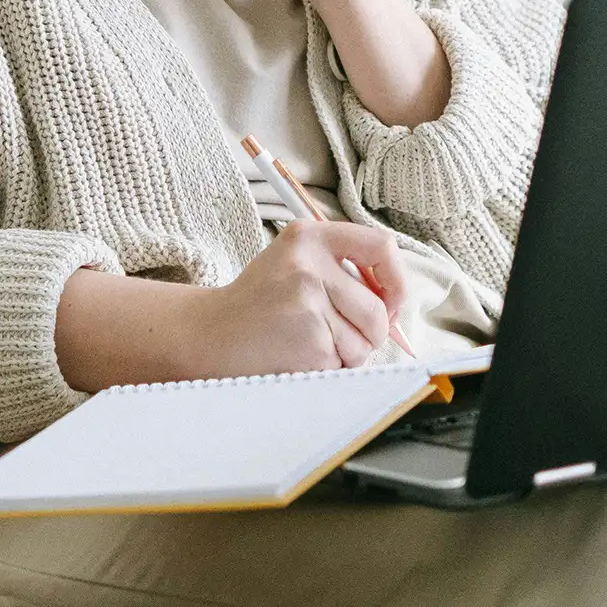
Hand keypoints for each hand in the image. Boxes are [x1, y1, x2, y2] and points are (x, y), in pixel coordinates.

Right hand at [183, 220, 411, 374]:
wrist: (210, 335)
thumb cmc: (258, 303)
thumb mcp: (294, 264)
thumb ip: (342, 270)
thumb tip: (396, 303)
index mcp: (309, 237)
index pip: (381, 246)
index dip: (396, 279)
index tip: (389, 300)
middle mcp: (309, 265)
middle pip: (378, 309)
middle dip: (370, 333)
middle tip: (336, 335)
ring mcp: (308, 303)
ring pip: (366, 342)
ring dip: (348, 354)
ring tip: (310, 343)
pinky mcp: (309, 340)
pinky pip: (345, 363)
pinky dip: (329, 368)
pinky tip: (299, 355)